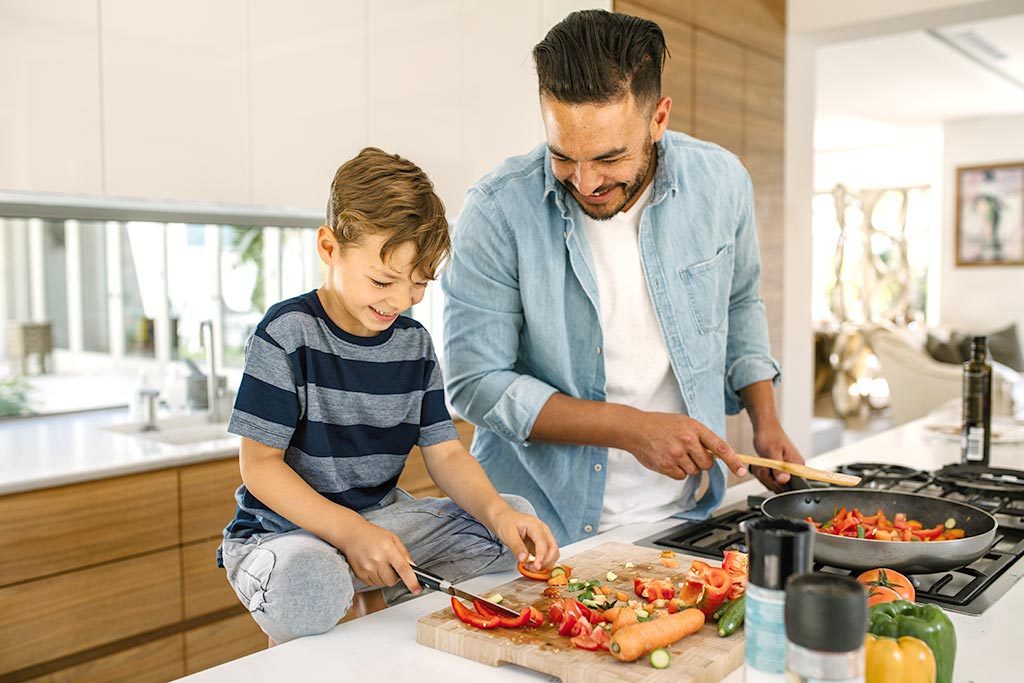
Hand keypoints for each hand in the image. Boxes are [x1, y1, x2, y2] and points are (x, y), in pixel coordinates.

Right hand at [334, 519, 420, 593]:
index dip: (412, 581)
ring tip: (379, 563)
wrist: (351, 534)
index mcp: (388, 549)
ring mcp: (367, 568)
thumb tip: (413, 567)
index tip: (417, 589)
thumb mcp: (393, 538)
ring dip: (385, 577)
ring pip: (383, 584)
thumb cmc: (373, 535)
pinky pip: (373, 584)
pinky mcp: (360, 574)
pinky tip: (372, 566)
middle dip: (395, 576)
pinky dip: (376, 578)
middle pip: (392, 581)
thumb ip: (404, 553)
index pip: (403, 568)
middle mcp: (377, 560)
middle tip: (391, 565)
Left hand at [487, 506, 559, 572]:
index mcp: (535, 526)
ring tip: (530, 567)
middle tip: (532, 569)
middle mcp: (543, 530)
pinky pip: (547, 554)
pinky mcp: (541, 543)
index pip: (543, 544)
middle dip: (545, 562)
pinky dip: (542, 562)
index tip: (536, 567)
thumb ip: (517, 547)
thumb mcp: (508, 534)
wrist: (503, 517)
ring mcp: (543, 536)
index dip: (541, 557)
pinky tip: (531, 565)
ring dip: (545, 563)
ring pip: (553, 553)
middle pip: (553, 549)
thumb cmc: (506, 522)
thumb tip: (524, 559)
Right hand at [624, 411, 746, 479]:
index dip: (733, 461)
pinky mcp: (666, 465)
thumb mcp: (684, 422)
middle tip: (688, 452)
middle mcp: (687, 441)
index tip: (742, 471)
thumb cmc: (660, 424)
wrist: (635, 428)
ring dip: (687, 466)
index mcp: (694, 428)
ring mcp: (676, 454)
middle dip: (701, 461)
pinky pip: (681, 476)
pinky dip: (676, 471)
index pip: (720, 447)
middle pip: (707, 463)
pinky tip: (667, 459)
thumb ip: (700, 436)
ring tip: (674, 452)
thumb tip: (716, 454)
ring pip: (694, 471)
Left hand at [751, 421, 803, 492]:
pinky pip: (770, 480)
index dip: (777, 483)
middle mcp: (795, 470)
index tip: (770, 473)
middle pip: (780, 487)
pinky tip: (762, 465)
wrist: (765, 428)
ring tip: (762, 463)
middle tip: (763, 465)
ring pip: (773, 484)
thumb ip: (778, 468)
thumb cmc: (769, 436)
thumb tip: (784, 480)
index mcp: (797, 466)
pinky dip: (762, 474)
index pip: (791, 486)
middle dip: (767, 478)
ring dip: (763, 475)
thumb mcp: (772, 452)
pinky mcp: (780, 471)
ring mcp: (787, 471)